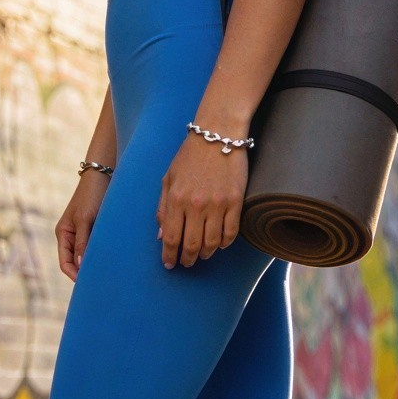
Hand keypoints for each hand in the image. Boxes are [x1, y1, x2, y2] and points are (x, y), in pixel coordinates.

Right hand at [57, 169, 111, 279]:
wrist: (102, 175)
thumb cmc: (91, 196)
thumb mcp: (85, 219)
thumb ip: (82, 242)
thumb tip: (80, 266)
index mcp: (63, 233)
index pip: (64, 262)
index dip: (74, 275)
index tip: (87, 283)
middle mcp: (70, 235)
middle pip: (75, 261)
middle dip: (84, 271)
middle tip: (100, 283)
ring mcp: (82, 232)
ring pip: (86, 255)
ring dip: (93, 263)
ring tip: (107, 274)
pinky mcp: (93, 228)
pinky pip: (94, 246)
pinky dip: (100, 253)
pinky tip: (111, 260)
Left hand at [158, 134, 247, 267]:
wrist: (218, 134)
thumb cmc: (190, 155)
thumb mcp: (169, 178)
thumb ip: (163, 207)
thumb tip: (162, 236)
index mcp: (176, 199)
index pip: (171, 237)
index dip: (169, 255)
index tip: (169, 264)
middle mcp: (196, 205)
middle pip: (191, 245)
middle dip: (187, 259)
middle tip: (187, 263)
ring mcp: (217, 204)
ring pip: (212, 243)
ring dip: (206, 254)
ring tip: (202, 255)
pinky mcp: (235, 201)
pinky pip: (231, 233)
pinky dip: (225, 244)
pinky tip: (220, 244)